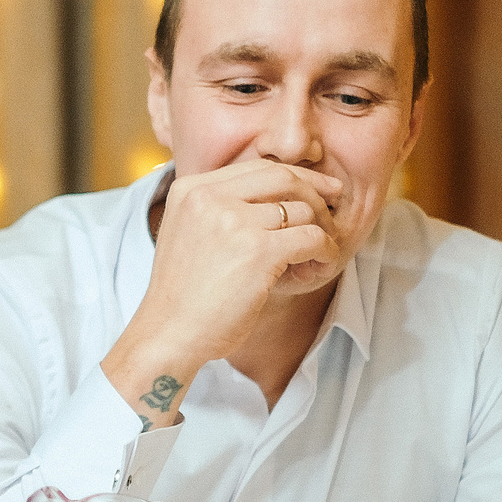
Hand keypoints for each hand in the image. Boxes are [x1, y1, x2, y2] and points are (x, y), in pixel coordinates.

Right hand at [100, 157, 341, 422]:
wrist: (168, 333)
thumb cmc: (183, 294)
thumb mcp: (187, 232)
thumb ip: (217, 208)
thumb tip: (271, 196)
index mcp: (190, 189)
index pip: (257, 168)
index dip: (295, 176)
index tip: (318, 189)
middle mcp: (209, 197)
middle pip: (283, 176)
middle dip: (316, 191)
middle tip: (333, 209)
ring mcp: (233, 221)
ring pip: (302, 209)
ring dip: (320, 230)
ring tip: (315, 253)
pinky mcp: (257, 250)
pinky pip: (312, 237)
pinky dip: (325, 250)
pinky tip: (319, 264)